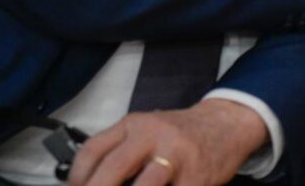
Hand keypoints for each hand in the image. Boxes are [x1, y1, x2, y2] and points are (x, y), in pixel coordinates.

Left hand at [67, 99, 267, 185]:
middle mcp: (154, 136)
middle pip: (113, 168)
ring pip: (144, 185)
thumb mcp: (148, 131)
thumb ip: (121, 151)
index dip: (77, 178)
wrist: (227, 124)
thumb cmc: (181, 135)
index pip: (93, 150)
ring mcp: (177, 157)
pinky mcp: (196, 178)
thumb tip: (91, 182)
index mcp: (135, 124)